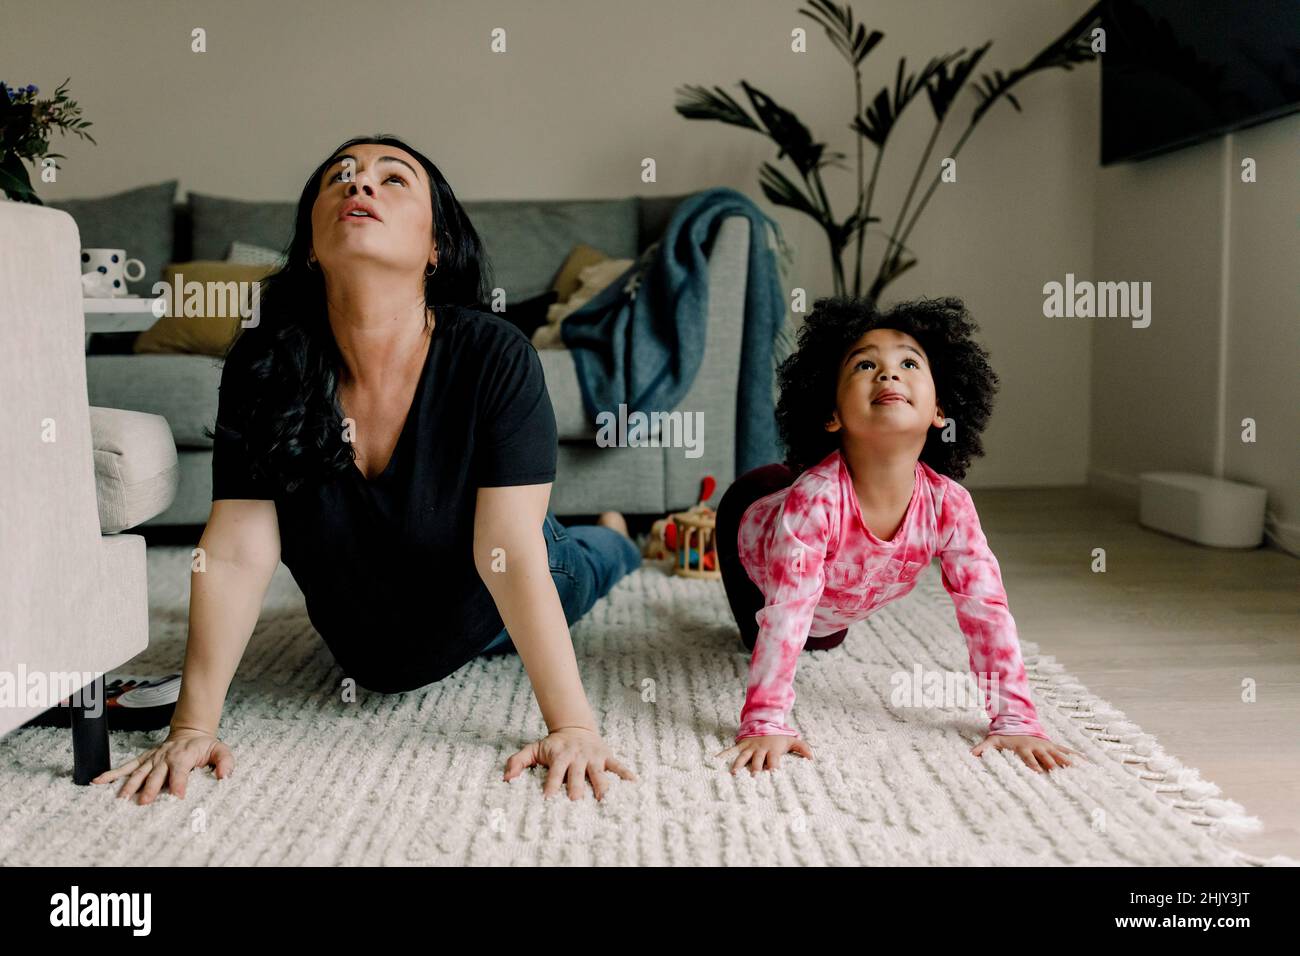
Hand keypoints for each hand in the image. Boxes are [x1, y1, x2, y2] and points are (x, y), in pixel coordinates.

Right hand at [90, 726, 233, 803]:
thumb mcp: (220, 750)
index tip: (177, 795)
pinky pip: (126, 767)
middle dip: (150, 788)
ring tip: (121, 798)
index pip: (180, 771)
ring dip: (129, 785)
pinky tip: (98, 781)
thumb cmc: (205, 745)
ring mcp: (152, 759)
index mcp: (183, 756)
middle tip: (144, 802)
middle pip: (156, 774)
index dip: (179, 782)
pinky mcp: (144, 760)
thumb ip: (225, 762)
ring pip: (138, 772)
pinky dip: (112, 774)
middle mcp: (165, 758)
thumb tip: (223, 775)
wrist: (191, 731)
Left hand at [504, 726, 635, 800]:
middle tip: (576, 800)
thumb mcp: (533, 749)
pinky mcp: (606, 756)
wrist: (575, 727)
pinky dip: (625, 773)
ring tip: (603, 798)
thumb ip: (518, 762)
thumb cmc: (553, 745)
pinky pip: (617, 765)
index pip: (555, 772)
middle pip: (577, 774)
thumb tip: (506, 778)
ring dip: (601, 785)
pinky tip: (633, 783)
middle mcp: (577, 756)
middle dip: (576, 787)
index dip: (551, 785)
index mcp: (560, 755)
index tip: (548, 799)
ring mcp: (593, 757)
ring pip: (598, 772)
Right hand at [715, 734, 812, 773]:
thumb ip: (803, 748)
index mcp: (773, 750)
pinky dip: (723, 755)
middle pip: (757, 760)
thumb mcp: (792, 740)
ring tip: (733, 773)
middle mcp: (760, 749)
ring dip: (738, 764)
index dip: (773, 767)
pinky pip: (731, 750)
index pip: (773, 760)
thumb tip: (812, 758)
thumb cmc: (779, 736)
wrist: (765, 721)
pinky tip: (715, 760)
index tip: (772, 775)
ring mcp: (749, 747)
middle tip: (753, 777)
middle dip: (755, 768)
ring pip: (743, 756)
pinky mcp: (741, 745)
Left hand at [971, 734, 1077, 772]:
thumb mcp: (992, 741)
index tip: (1037, 772)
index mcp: (1023, 748)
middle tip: (1062, 774)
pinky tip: (1087, 764)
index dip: (1032, 764)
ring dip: (1068, 762)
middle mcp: (1037, 746)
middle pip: (1046, 757)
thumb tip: (971, 754)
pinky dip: (1076, 756)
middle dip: (1053, 765)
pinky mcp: (1053, 745)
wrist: (1017, 722)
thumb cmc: (1005, 737)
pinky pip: (1066, 750)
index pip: (1028, 758)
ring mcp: (1047, 746)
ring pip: (1059, 754)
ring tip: (1079, 771)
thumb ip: (983, 748)